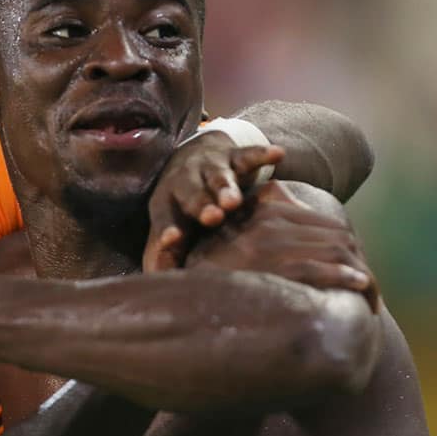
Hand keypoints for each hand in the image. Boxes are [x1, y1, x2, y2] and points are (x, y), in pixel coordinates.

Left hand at [144, 130, 284, 271]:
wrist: (192, 156)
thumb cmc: (184, 207)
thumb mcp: (174, 226)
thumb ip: (167, 254)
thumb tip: (158, 281)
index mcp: (166, 202)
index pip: (165, 217)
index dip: (167, 228)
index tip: (172, 239)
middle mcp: (184, 180)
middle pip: (191, 193)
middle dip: (201, 204)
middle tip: (211, 218)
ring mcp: (210, 167)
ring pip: (218, 176)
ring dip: (224, 187)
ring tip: (233, 201)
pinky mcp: (233, 156)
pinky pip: (249, 155)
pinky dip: (261, 154)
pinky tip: (277, 154)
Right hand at [184, 181, 378, 310]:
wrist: (182, 295)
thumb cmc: (208, 268)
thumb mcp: (230, 234)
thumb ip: (259, 213)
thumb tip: (280, 199)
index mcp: (262, 210)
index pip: (318, 220)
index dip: (342, 242)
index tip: (353, 262)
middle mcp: (267, 222)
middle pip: (332, 234)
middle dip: (355, 258)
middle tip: (366, 282)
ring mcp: (269, 244)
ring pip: (332, 249)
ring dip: (357, 270)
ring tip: (368, 288)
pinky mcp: (271, 266)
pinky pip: (319, 269)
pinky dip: (345, 277)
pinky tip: (359, 286)